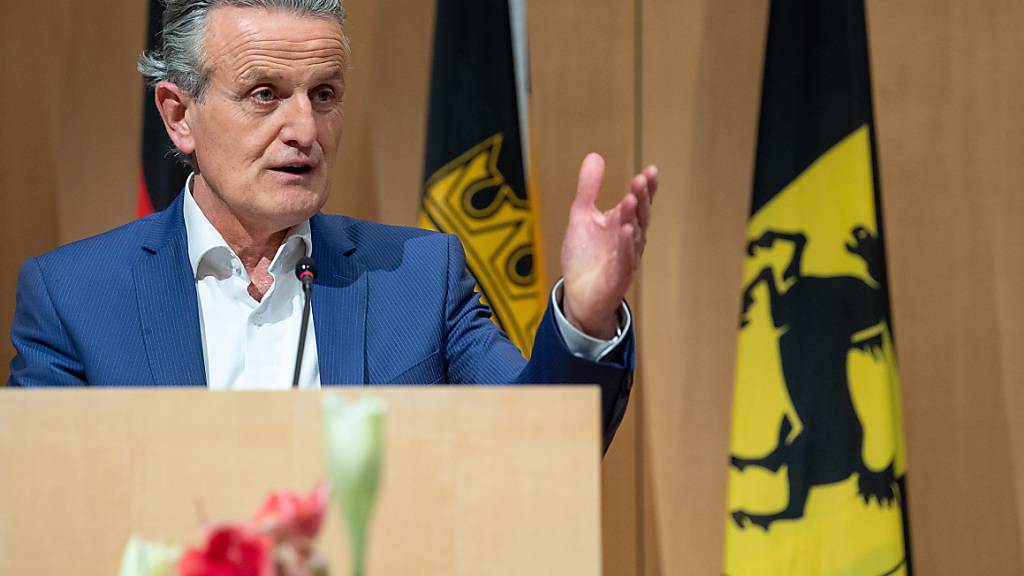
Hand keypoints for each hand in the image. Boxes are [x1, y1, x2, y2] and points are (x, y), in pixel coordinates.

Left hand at [561, 153, 657, 338]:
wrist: (578, 295)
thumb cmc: (584, 257)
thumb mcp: (582, 216)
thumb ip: (589, 189)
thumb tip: (595, 156)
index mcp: (622, 223)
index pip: (638, 202)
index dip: (646, 188)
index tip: (650, 171)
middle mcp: (629, 239)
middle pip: (639, 215)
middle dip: (641, 197)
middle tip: (641, 179)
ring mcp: (626, 258)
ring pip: (634, 235)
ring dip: (633, 217)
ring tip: (631, 198)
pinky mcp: (618, 276)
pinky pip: (625, 259)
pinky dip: (626, 245)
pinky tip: (626, 231)